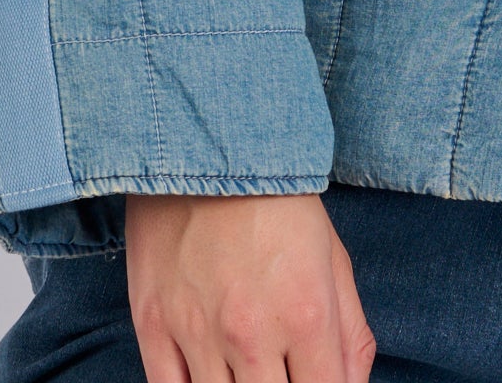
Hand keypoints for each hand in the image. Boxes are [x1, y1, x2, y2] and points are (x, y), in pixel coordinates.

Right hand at [125, 192, 376, 382]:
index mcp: (306, 315)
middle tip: (277, 372)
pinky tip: (207, 377)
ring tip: (246, 370)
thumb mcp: (333, 259)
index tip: (314, 381)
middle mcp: (252, 333)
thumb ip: (349, 336)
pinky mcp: (152, 325)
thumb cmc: (279, 202)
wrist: (208, 143)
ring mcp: (197, 332)